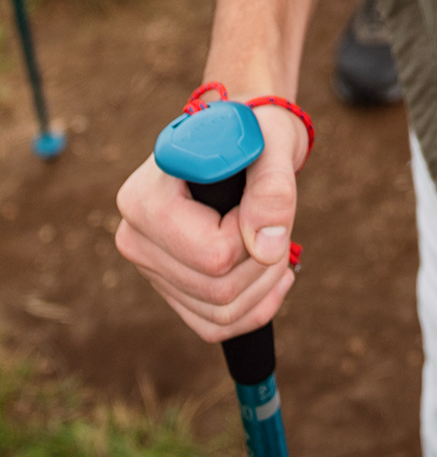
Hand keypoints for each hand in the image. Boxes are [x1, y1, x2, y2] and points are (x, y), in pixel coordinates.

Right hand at [115, 102, 306, 342]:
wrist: (240, 136)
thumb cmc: (254, 132)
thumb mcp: (272, 143)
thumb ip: (272, 188)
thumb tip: (266, 249)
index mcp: (145, 199)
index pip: (213, 253)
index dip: (254, 233)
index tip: (262, 194)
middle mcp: (135, 238)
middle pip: (216, 290)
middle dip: (265, 264)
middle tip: (282, 225)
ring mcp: (150, 266)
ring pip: (218, 313)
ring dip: (264, 286)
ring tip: (280, 244)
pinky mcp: (168, 285)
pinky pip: (212, 324)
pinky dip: (253, 309)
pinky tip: (275, 276)